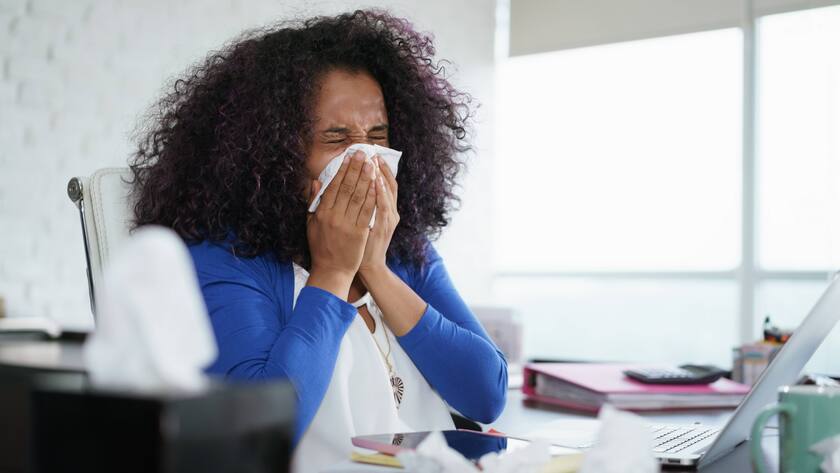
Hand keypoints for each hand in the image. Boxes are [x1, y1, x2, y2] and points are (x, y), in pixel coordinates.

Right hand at [306, 150, 376, 297]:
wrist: (331, 271)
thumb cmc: (321, 247)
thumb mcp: (311, 224)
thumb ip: (313, 202)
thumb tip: (316, 181)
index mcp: (322, 213)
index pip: (333, 186)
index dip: (342, 170)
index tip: (348, 156)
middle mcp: (333, 216)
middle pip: (347, 187)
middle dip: (355, 168)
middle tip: (362, 153)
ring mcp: (347, 224)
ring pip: (358, 196)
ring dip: (365, 178)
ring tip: (371, 163)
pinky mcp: (359, 232)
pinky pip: (367, 210)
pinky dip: (372, 196)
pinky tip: (376, 184)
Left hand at [359, 155, 399, 276]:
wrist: (368, 265)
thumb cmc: (362, 243)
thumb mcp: (364, 220)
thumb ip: (361, 204)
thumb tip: (354, 186)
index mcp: (385, 209)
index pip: (384, 183)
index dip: (378, 168)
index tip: (369, 154)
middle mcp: (390, 212)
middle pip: (388, 184)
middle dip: (379, 168)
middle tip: (371, 152)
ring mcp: (388, 219)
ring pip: (387, 193)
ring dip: (380, 176)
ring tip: (373, 162)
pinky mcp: (384, 227)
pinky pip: (383, 207)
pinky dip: (380, 193)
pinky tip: (375, 182)